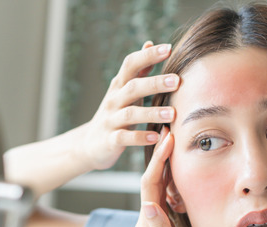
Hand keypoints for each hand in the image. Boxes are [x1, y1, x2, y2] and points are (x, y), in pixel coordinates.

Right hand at [79, 41, 179, 170]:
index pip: (130, 64)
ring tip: (172, 114)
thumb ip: (138, 69)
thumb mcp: (124, 89)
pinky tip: (156, 137)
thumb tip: (150, 42)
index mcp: (119, 85)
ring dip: (152, 112)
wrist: (89, 144)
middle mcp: (114, 100)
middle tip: (177, 81)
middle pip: (133, 87)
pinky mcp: (110, 140)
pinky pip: (124, 138)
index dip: (148, 55)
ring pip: (130, 114)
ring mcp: (111, 120)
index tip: (168, 48)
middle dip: (155, 83)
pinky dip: (140, 137)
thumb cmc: (115, 113)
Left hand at [134, 128, 209, 226]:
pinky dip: (174, 183)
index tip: (168, 139)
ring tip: (176, 146)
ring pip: (159, 189)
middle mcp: (148, 223)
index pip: (150, 185)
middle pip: (151, 182)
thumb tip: (149, 205)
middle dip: (160, 157)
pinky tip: (183, 174)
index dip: (159, 160)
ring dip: (166, 167)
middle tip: (170, 132)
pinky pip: (167, 200)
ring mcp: (155, 226)